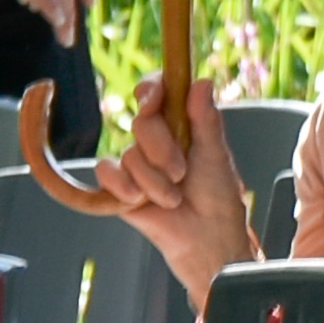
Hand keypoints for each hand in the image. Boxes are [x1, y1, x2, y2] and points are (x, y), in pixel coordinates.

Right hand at [94, 76, 256, 310]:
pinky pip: (106, 172)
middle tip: (180, 171)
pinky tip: (139, 199)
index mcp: (179, 124)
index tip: (154, 99)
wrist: (205, 240)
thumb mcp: (217, 154)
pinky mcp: (119, 186)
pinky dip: (123, 186)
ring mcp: (136, 163)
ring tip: (172, 197)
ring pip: (129, 153)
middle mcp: (155, 140)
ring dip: (153, 181)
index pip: (156, 92)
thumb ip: (206, 119)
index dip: (151, 90)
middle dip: (162, 148)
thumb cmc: (218, 199)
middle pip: (142, 121)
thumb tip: (201, 82)